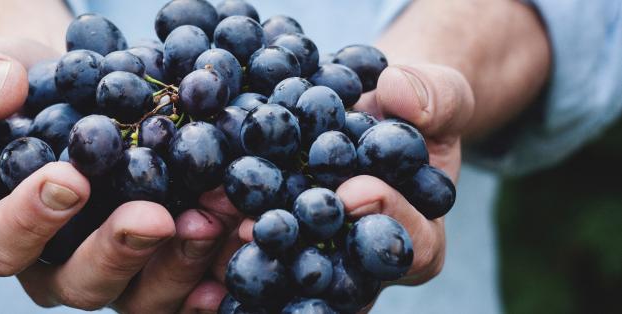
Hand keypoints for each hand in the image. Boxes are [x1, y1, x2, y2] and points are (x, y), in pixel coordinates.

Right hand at [0, 37, 236, 311]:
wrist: (73, 89)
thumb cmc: (16, 86)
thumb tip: (0, 94)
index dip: (30, 220)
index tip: (70, 179)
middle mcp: (53, 264)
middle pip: (79, 283)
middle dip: (120, 252)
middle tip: (155, 217)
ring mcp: (112, 268)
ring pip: (140, 295)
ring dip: (180, 262)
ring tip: (214, 217)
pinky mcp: (158, 262)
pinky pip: (186, 286)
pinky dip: (214, 269)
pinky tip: (240, 243)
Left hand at [177, 63, 475, 312]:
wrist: (372, 111)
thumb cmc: (413, 110)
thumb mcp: (438, 95)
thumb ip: (434, 97)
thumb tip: (399, 94)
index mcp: (418, 237)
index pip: (412, 246)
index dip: (387, 218)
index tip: (355, 190)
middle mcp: (365, 262)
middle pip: (343, 278)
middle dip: (304, 252)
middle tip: (264, 228)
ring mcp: (319, 256)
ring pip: (292, 272)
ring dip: (255, 252)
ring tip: (222, 226)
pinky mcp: (280, 240)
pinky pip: (257, 250)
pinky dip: (228, 234)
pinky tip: (199, 220)